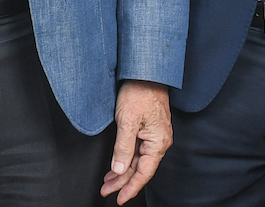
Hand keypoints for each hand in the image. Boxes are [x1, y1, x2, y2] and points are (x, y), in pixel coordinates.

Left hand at [100, 80, 170, 203]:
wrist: (146, 71)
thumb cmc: (140, 92)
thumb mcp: (127, 121)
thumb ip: (123, 148)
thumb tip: (118, 169)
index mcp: (158, 142)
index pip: (144, 173)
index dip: (130, 188)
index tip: (119, 198)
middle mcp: (159, 141)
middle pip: (139, 169)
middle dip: (122, 181)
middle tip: (106, 190)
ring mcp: (154, 135)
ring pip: (137, 160)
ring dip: (122, 171)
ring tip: (107, 181)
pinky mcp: (148, 129)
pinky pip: (137, 150)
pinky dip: (125, 159)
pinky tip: (116, 165)